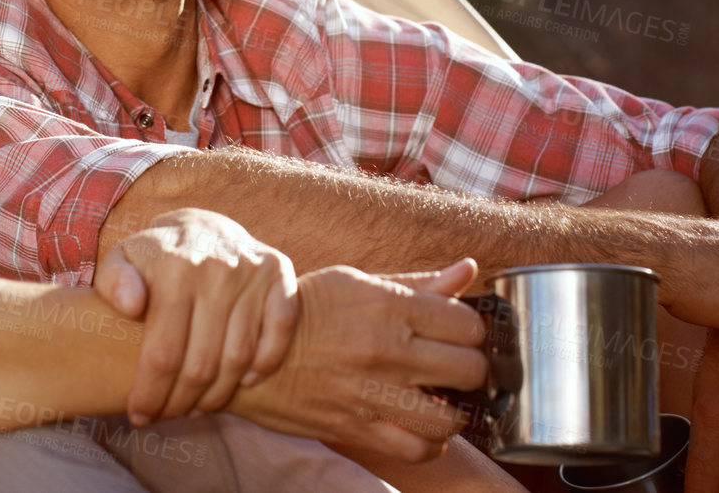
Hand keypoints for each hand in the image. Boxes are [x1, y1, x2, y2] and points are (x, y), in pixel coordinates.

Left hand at [94, 208, 298, 424]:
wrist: (203, 226)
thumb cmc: (155, 257)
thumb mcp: (122, 259)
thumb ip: (114, 281)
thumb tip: (130, 306)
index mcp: (173, 268)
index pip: (163, 354)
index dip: (150, 394)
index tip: (140, 416)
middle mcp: (217, 269)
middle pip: (201, 365)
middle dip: (180, 403)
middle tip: (168, 416)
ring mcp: (252, 272)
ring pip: (238, 358)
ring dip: (218, 394)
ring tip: (198, 406)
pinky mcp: (281, 276)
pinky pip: (279, 334)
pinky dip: (264, 364)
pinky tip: (243, 380)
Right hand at [229, 260, 487, 463]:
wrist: (248, 348)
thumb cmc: (306, 311)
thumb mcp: (357, 282)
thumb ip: (417, 282)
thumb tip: (469, 269)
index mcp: (389, 306)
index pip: (468, 324)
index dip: (470, 331)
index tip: (458, 335)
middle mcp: (386, 349)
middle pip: (470, 370)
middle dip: (468, 370)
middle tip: (452, 369)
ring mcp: (373, 392)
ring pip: (450, 418)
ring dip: (451, 412)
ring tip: (438, 402)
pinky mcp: (358, 428)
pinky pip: (418, 450)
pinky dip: (428, 444)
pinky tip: (419, 427)